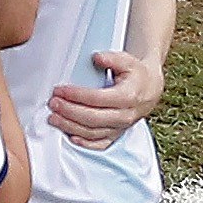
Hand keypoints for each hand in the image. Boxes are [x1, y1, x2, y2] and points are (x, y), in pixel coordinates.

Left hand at [49, 52, 164, 149]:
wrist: (149, 90)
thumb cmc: (136, 75)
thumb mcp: (128, 61)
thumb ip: (112, 58)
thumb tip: (97, 58)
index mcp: (128, 96)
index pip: (97, 98)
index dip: (76, 95)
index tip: (60, 90)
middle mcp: (125, 116)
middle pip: (93, 119)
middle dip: (69, 112)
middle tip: (53, 104)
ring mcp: (120, 128)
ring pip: (93, 133)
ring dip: (71, 127)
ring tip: (54, 118)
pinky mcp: (116, 135)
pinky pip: (99, 144)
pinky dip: (84, 143)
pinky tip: (70, 136)